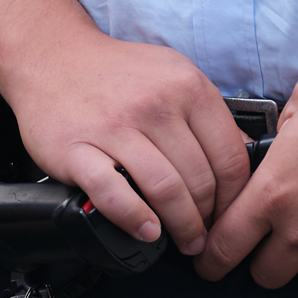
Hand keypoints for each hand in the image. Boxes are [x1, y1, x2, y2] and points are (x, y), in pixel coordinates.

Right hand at [5, 30, 250, 253]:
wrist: (51, 56)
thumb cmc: (114, 71)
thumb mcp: (173, 74)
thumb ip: (207, 113)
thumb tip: (246, 151)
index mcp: (186, 86)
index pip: (230, 157)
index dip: (235, 197)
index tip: (229, 214)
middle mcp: (154, 105)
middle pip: (201, 180)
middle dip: (208, 219)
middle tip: (205, 236)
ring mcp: (114, 126)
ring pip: (165, 191)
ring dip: (181, 227)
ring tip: (183, 240)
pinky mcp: (77, 148)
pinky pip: (115, 195)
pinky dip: (136, 220)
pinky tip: (146, 230)